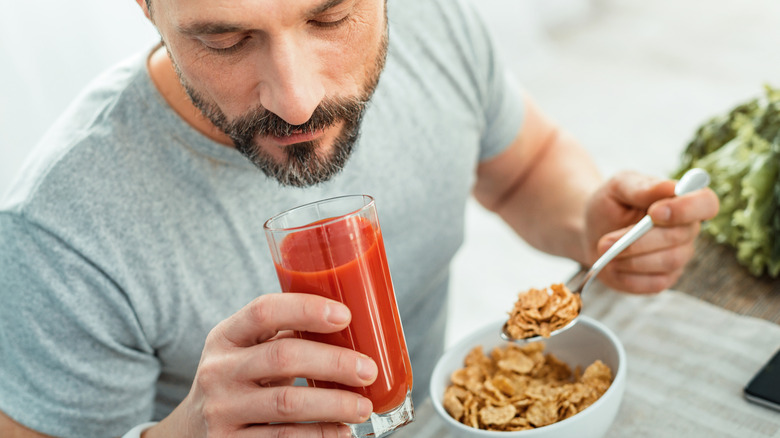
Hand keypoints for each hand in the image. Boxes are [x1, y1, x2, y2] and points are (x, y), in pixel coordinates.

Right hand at [148, 293, 376, 437]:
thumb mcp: (247, 351)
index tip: (345, 315)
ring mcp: (221, 410)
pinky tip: (342, 431)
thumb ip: (285, 336)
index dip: (306, 309)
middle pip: (282, 357)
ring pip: (286, 404)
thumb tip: (354, 328)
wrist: (191, 429)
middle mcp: (219, 371)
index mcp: (226, 336)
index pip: (264, 311)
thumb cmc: (238, 379)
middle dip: (334, 363)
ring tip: (363, 406)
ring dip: (333, 404)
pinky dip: (319, 435)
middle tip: (368, 370)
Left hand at [583, 170, 718, 293]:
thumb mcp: (618, 187)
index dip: (687, 209)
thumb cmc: (609, 204)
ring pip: (668, 261)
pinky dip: (628, 276)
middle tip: (606, 242)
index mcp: (682, 200)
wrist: (590, 231)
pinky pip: (655, 283)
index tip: (654, 213)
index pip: (706, 203)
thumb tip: (672, 188)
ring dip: (632, 258)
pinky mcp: (664, 279)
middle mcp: (687, 229)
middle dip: (639, 240)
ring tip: (604, 250)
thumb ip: (643, 187)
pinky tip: (612, 265)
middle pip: (679, 237)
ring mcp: (679, 256)